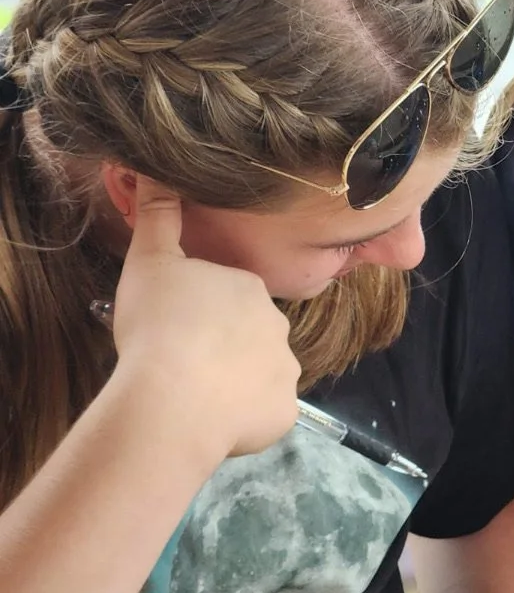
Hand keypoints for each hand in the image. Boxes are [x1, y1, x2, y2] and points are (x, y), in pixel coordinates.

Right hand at [110, 176, 300, 460]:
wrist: (172, 399)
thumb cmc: (158, 326)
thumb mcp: (149, 262)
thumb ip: (159, 217)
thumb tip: (159, 172)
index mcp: (250, 288)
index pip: (229, 297)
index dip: (200, 313)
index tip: (173, 328)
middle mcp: (279, 327)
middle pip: (249, 335)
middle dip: (222, 347)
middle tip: (181, 362)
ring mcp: (286, 372)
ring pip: (260, 376)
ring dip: (235, 384)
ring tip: (194, 395)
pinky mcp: (284, 413)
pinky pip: (264, 414)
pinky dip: (243, 419)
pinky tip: (212, 420)